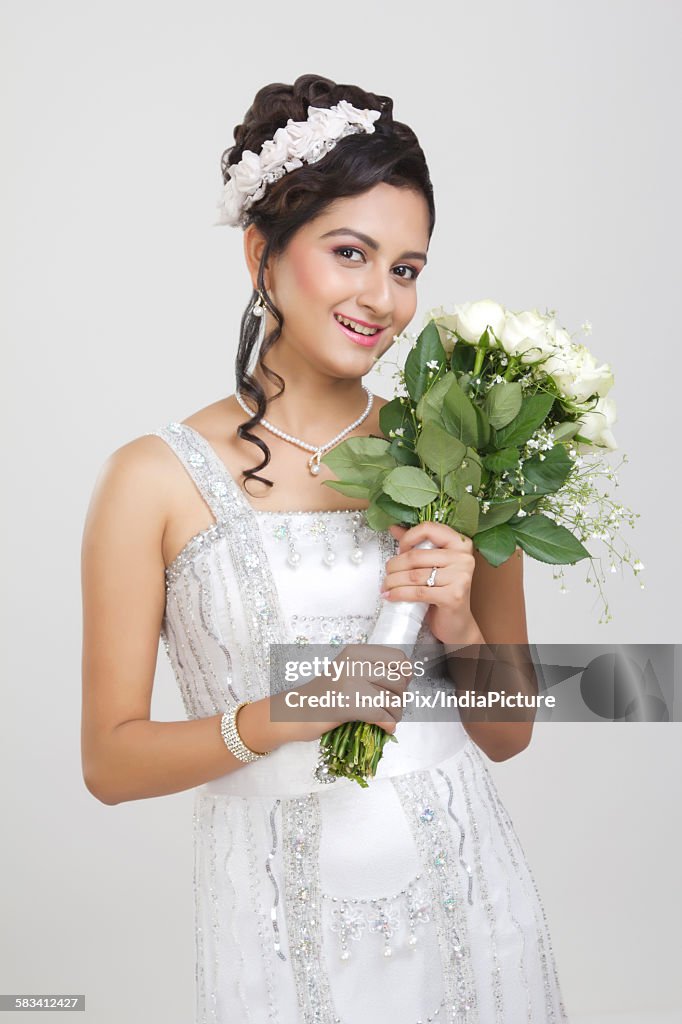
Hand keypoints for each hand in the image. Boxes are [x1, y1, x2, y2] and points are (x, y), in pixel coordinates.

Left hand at [384, 522, 483, 644]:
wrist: (457, 622)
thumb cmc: (444, 591)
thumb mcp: (433, 565)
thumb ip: (416, 545)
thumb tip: (394, 528)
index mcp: (460, 544)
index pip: (428, 528)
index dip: (408, 538)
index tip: (399, 550)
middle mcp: (464, 558)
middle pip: (416, 555)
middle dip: (394, 566)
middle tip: (387, 573)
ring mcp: (460, 577)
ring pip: (414, 575)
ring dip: (393, 581)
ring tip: (386, 586)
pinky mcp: (453, 596)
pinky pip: (417, 592)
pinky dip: (399, 594)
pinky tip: (390, 596)